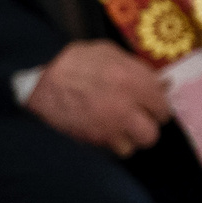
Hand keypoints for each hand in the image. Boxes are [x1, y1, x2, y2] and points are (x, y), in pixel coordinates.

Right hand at [25, 40, 170, 156]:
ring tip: (121, 129)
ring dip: (132, 136)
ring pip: (140, 142)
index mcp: (134, 78)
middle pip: (155, 128)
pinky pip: (119, 149)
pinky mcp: (97, 138)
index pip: (163, 103)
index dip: (155, 105)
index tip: (149, 105)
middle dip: (147, 124)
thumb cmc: (72, 62)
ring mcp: (113, 124)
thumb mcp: (106, 52)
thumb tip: (161, 82)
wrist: (38, 82)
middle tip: (137, 119)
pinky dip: (115, 144)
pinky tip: (105, 134)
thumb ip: (136, 67)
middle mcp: (129, 104)